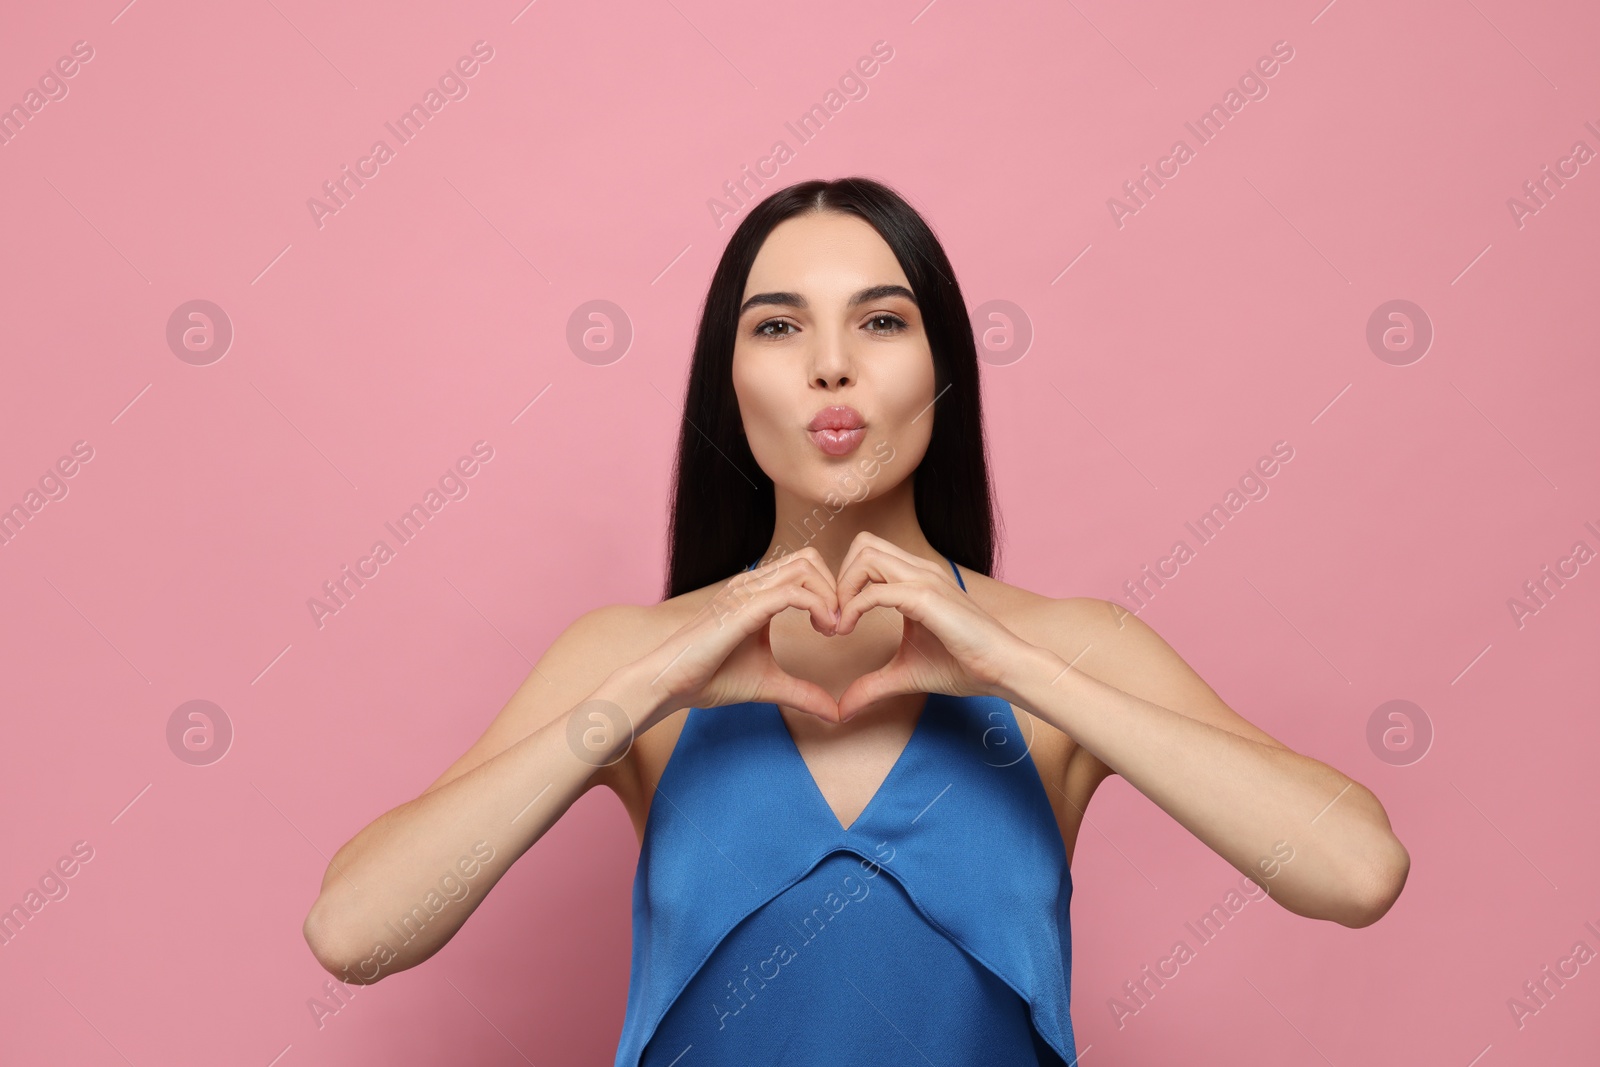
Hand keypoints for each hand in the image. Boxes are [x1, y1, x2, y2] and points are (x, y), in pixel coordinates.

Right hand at [636, 548, 844, 724]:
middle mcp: (751, 585)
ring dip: (830, 596)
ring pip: (804, 568)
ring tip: (832, 629)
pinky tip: (823, 631)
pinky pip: (791, 593)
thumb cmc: (709, 678)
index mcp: (756, 593)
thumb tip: (835, 713)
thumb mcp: (769, 684)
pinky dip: (818, 607)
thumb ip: (802, 693)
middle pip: (809, 559)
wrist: (669, 684)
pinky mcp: (742, 609)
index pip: (804, 568)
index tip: (836, 627)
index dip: (829, 592)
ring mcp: (745, 593)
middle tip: (839, 626)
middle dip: (835, 588)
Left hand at [832, 532, 1036, 721]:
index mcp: (914, 580)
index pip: (866, 556)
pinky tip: (848, 632)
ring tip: (839, 625)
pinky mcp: (926, 597)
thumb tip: (842, 710)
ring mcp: (924, 580)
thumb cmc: (963, 667)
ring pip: (866, 555)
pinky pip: (876, 590)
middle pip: (862, 545)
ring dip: (842, 588)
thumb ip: (870, 686)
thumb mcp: (904, 675)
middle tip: (832, 618)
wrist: (1004, 670)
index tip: (833, 623)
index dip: (841, 584)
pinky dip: (853, 608)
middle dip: (838, 579)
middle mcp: (918, 571)